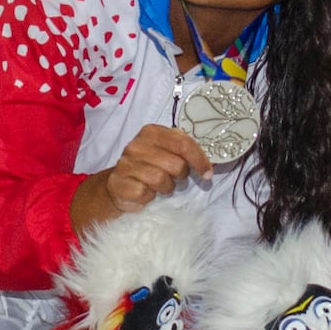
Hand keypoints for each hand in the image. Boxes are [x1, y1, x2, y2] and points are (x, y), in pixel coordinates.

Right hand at [72, 125, 212, 229]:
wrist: (119, 185)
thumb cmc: (149, 168)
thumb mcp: (167, 153)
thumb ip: (185, 150)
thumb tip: (211, 162)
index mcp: (151, 132)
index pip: (182, 143)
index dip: (199, 159)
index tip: (207, 173)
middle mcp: (136, 146)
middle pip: (175, 164)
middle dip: (180, 175)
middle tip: (174, 178)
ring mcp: (125, 164)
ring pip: (160, 179)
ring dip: (166, 187)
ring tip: (160, 186)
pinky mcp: (119, 184)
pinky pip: (145, 193)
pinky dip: (149, 196)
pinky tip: (146, 193)